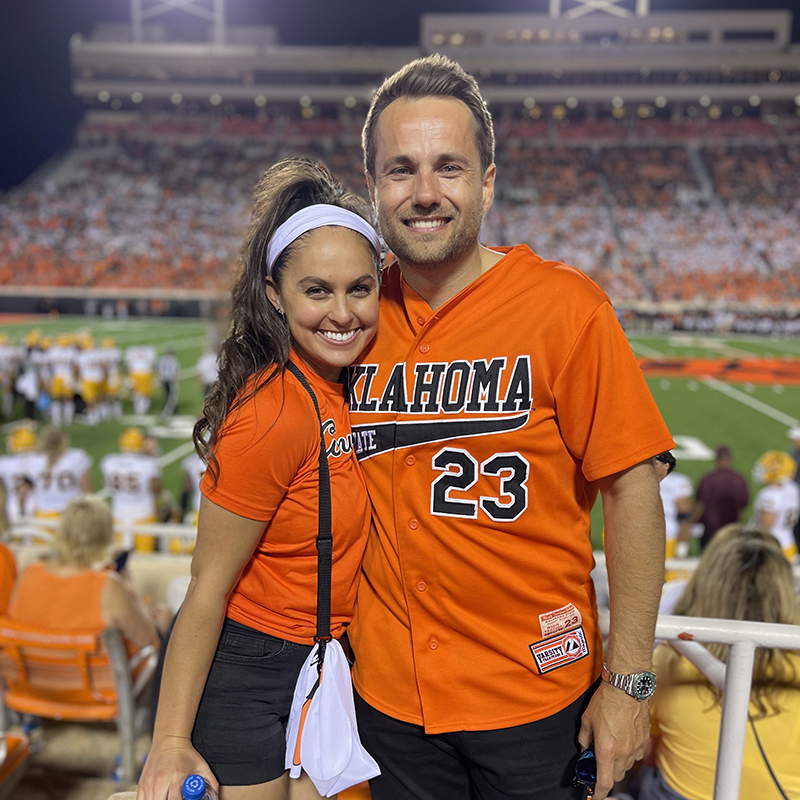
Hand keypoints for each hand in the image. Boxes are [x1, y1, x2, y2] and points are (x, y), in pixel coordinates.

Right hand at [137, 735, 217, 799]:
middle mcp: (160, 782)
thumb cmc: (186, 754)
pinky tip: (158, 798)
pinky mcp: (142, 784)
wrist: (169, 739)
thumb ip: (211, 782)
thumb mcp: (202, 766)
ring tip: (167, 797)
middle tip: (176, 799)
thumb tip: (216, 797)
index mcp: (176, 778)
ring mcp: (149, 784)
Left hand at [578, 682, 648, 799]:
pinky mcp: (643, 742)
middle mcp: (622, 753)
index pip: (604, 782)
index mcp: (606, 750)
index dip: (599, 793)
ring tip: (610, 748)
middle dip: (606, 774)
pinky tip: (622, 742)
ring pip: (626, 767)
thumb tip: (584, 746)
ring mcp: (635, 748)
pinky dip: (628, 755)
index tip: (595, 796)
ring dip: (617, 764)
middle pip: (615, 776)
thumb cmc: (606, 701)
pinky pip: (635, 757)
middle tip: (598, 762)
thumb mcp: (587, 719)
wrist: (627, 688)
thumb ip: (584, 737)